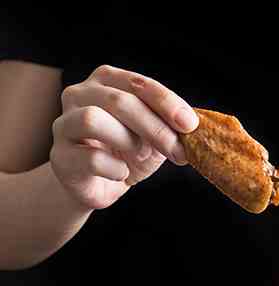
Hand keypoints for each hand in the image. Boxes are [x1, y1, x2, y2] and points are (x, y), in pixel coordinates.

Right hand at [50, 64, 198, 209]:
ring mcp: (64, 124)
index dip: (166, 103)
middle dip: (155, 128)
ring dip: (128, 141)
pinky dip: (115, 169)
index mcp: (106, 82)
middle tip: (178, 152)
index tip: (190, 125)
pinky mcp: (60, 156)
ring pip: (93, 119)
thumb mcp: (153, 136)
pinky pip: (91, 158)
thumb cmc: (127, 154)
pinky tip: (121, 174)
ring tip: (140, 156)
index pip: (139, 83)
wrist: (98, 186)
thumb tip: (193, 126)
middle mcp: (79, 94)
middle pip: (119, 101)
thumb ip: (168, 125)